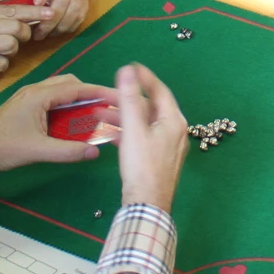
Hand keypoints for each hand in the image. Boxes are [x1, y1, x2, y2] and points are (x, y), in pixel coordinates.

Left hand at [0, 0, 91, 35]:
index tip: (37, 3)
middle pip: (63, 1)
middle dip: (49, 20)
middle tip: (36, 33)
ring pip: (72, 13)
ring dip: (57, 27)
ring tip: (42, 34)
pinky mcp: (84, 5)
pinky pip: (77, 21)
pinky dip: (65, 29)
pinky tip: (53, 32)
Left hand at [0, 75, 115, 173]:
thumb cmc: (3, 148)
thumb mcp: (38, 151)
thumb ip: (68, 151)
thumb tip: (94, 152)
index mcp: (39, 96)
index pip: (76, 88)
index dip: (99, 92)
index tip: (117, 96)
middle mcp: (35, 90)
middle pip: (70, 84)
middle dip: (90, 94)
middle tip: (106, 108)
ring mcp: (29, 96)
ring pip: (60, 90)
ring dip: (77, 100)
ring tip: (93, 115)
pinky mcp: (25, 105)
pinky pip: (52, 99)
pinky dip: (66, 106)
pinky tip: (71, 121)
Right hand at [114, 63, 188, 212]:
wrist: (146, 206)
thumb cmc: (142, 166)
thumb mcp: (134, 130)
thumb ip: (130, 99)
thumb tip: (128, 70)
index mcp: (173, 121)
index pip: (160, 91)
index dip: (145, 78)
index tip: (130, 67)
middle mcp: (174, 132)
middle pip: (150, 108)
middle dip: (126, 101)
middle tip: (106, 94)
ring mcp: (167, 147)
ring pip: (143, 125)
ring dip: (122, 118)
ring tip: (98, 115)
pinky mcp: (157, 160)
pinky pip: (141, 139)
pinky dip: (126, 134)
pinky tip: (108, 135)